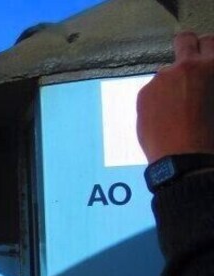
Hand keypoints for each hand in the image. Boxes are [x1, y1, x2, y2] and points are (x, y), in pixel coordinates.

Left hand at [137, 32, 213, 161]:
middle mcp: (184, 67)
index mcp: (211, 67)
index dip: (207, 51)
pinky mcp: (143, 94)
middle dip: (188, 47)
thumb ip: (210, 81)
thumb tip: (206, 81)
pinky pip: (153, 90)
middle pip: (184, 40)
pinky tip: (165, 118)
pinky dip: (158, 99)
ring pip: (167, 71)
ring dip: (172, 81)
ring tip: (178, 108)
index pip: (209, 41)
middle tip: (190, 66)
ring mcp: (160, 80)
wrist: (184, 160)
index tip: (206, 59)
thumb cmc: (211, 135)